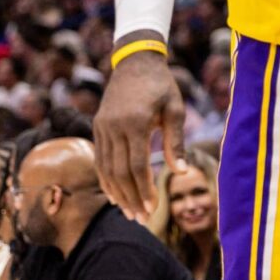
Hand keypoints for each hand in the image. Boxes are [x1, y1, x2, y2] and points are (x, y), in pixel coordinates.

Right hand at [94, 47, 186, 219]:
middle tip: (141, 219)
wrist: (136, 61)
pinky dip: (106, 179)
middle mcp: (113, 127)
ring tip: (129, 213)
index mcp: (134, 122)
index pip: (136, 166)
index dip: (143, 190)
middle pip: (118, 172)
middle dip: (130, 198)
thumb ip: (176, 141)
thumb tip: (181, 172)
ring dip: (117, 193)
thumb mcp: (175, 109)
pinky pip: (99, 158)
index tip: (152, 209)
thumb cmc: (162, 85)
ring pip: (105, 168)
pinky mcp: (98, 126)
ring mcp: (102, 127)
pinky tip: (115, 194)